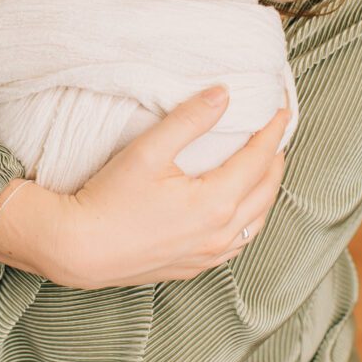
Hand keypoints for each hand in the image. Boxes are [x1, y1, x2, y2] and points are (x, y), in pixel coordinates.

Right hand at [61, 86, 287, 287]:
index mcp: (215, 203)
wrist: (79, 249)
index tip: (282, 110)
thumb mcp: (148, 151)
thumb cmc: (109, 199)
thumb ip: (189, 120)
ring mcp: (207, 255)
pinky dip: (249, 220)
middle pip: (266, 191)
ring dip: (266, 191)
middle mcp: (219, 233)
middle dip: (276, 159)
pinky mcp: (192, 266)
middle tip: (278, 134)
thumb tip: (223, 94)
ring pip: (256, 222)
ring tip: (265, 167)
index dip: (273, 132)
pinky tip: (240, 211)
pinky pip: (237, 244)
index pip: (259, 160)